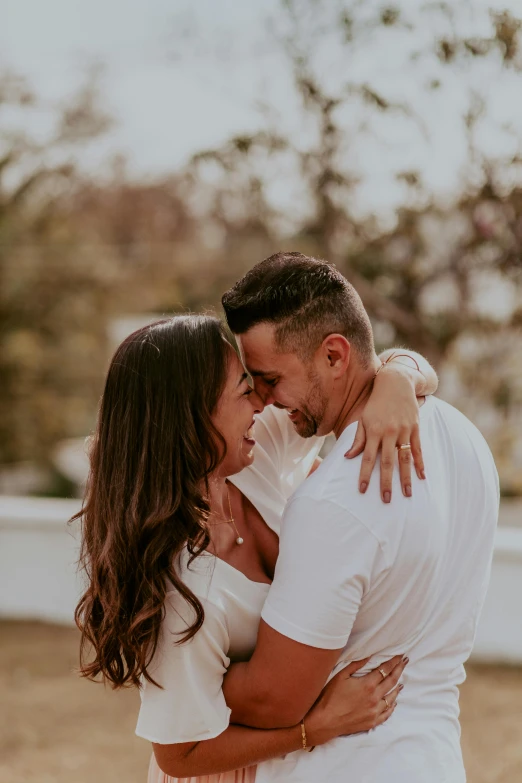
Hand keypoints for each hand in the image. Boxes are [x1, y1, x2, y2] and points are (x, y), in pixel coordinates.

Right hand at [304, 655, 406, 746]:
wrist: (326, 720)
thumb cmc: (330, 696)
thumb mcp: (341, 676)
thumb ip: (356, 665)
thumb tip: (369, 656)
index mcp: (367, 684)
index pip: (385, 670)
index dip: (393, 662)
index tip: (400, 656)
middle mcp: (374, 698)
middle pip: (392, 681)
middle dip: (399, 670)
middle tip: (405, 662)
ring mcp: (375, 711)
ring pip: (392, 698)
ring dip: (397, 688)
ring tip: (401, 682)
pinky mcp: (372, 722)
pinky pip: (387, 713)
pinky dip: (392, 706)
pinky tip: (394, 702)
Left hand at [345, 364, 425, 501]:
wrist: (395, 383)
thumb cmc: (375, 403)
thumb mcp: (363, 419)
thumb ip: (358, 439)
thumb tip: (348, 457)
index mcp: (374, 431)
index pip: (367, 458)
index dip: (365, 475)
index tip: (362, 490)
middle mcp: (389, 432)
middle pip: (387, 462)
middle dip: (386, 483)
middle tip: (386, 500)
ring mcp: (404, 430)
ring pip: (405, 458)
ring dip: (406, 478)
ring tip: (407, 494)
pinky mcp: (415, 428)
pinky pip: (418, 449)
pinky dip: (420, 463)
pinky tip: (422, 477)